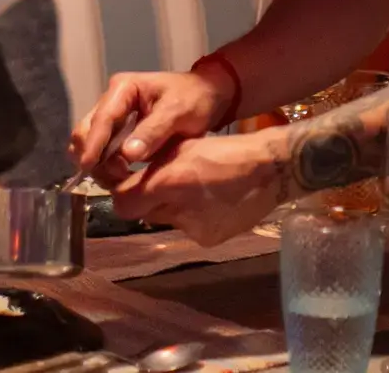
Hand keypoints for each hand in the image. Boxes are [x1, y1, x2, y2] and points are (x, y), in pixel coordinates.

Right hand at [69, 66, 235, 187]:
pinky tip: (120, 177)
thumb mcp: (178, 112)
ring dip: (97, 162)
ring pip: (89, 142)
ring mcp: (113, 116)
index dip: (94, 143)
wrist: (207, 97)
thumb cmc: (195, 99)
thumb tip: (127, 154)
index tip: (88, 166)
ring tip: (119, 178)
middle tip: (115, 177)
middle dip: (93, 155)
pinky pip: (102, 150)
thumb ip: (153, 131)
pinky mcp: (118, 132)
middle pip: (86, 129)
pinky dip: (104, 165)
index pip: (102, 117)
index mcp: (123, 88)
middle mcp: (112, 100)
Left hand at [111, 132, 288, 245]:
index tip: (124, 181)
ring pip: (165, 220)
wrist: (270, 170)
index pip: (122, 203)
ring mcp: (194, 230)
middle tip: (160, 181)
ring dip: (170, 207)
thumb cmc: (225, 150)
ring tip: (193, 188)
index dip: (119, 193)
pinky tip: (210, 202)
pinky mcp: (209, 240)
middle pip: (143, 213)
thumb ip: (153, 163)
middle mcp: (177, 212)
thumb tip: (127, 175)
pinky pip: (187, 228)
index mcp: (168, 182)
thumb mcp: (183, 147)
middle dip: (146, 198)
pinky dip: (192, 216)